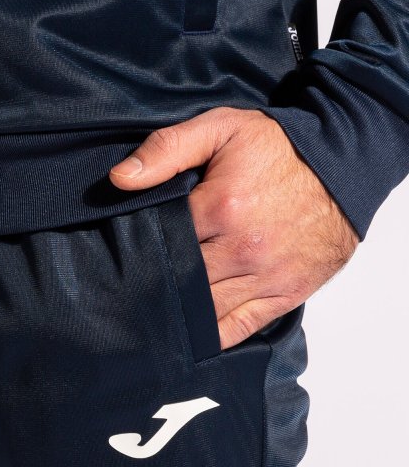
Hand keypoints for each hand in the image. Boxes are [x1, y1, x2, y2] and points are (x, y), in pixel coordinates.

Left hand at [109, 106, 359, 349]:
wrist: (346, 165)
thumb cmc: (280, 147)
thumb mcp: (220, 128)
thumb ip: (167, 149)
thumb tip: (119, 179)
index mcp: (221, 208)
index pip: (160, 241)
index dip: (138, 249)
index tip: (121, 252)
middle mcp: (243, 249)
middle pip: (178, 281)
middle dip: (152, 284)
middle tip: (126, 289)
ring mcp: (266, 276)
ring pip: (204, 311)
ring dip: (177, 313)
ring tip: (148, 314)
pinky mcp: (285, 294)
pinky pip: (239, 327)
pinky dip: (212, 337)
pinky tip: (188, 337)